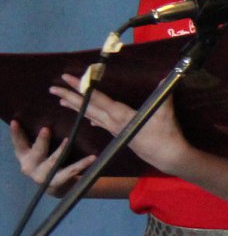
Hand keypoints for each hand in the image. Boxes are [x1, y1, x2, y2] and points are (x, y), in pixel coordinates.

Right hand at [10, 118, 94, 192]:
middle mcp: (29, 166)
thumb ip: (38, 139)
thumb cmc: (46, 161)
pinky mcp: (56, 182)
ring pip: (53, 161)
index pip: (19, 143)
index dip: (16, 133)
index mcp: (24, 156)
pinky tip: (92, 157)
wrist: (55, 186)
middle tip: (45, 129)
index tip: (15, 121)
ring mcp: (42, 176)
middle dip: (41, 140)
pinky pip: (70, 171)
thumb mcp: (38, 151)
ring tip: (68, 140)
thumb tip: (46, 116)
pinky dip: (82, 164)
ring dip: (61, 150)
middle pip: (37, 152)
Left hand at [53, 75, 190, 174]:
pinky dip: (92, 118)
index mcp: (120, 115)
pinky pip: (100, 123)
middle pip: (87, 108)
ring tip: (62, 101)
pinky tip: (88, 119)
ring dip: (76, 108)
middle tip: (53, 89)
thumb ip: (162, 95)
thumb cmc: (165, 135)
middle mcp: (113, 122)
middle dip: (70, 97)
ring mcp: (115, 129)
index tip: (68, 79)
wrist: (167, 157)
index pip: (96, 98)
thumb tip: (164, 78)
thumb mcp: (164, 113)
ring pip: (91, 116)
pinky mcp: (119, 134)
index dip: (82, 87)